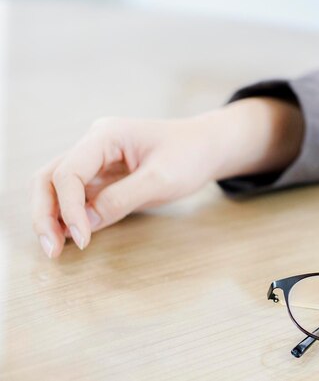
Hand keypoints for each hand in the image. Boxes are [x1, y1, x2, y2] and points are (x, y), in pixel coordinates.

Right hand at [30, 98, 303, 258]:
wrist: (208, 147)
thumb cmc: (191, 155)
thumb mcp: (162, 180)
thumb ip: (121, 200)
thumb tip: (83, 225)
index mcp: (106, 135)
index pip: (69, 172)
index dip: (68, 208)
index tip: (82, 240)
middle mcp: (94, 144)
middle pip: (50, 176)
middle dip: (45, 213)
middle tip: (51, 250)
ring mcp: (96, 159)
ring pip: (56, 186)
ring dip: (52, 215)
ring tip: (56, 248)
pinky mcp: (103, 175)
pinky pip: (76, 195)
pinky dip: (69, 215)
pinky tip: (71, 237)